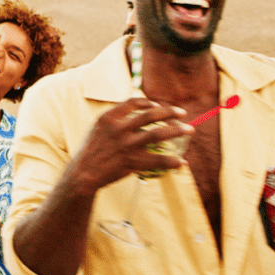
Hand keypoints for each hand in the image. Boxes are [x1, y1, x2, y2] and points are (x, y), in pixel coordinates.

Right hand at [67, 98, 191, 190]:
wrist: (84, 172)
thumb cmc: (93, 150)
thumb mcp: (98, 128)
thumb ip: (117, 118)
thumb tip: (140, 111)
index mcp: (108, 117)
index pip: (133, 102)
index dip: (149, 102)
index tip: (160, 105)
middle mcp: (118, 129)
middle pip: (150, 115)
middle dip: (169, 112)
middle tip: (183, 113)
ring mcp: (125, 146)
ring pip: (157, 134)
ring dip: (176, 131)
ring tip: (190, 130)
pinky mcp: (130, 162)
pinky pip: (156, 161)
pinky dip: (170, 161)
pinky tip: (181, 162)